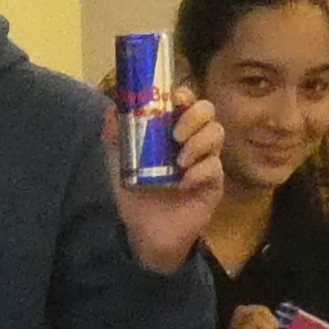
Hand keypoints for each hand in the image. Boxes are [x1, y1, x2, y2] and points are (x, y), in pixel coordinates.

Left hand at [114, 93, 225, 274]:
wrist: (147, 234)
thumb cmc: (137, 196)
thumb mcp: (119, 166)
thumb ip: (114, 138)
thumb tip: (111, 110)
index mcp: (172, 130)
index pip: (186, 101)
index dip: (183, 95)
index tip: (173, 100)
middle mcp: (192, 140)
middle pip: (208, 111)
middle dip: (194, 117)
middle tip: (176, 135)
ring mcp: (205, 160)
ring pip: (217, 133)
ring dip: (198, 143)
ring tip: (179, 162)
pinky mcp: (213, 183)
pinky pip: (214, 168)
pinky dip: (199, 172)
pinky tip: (183, 183)